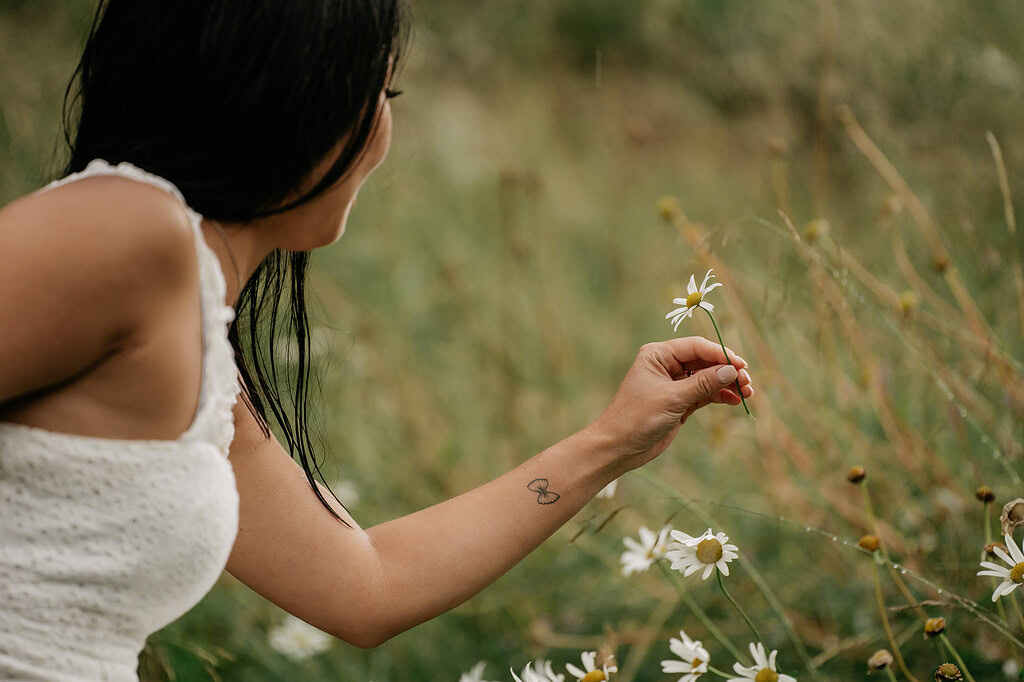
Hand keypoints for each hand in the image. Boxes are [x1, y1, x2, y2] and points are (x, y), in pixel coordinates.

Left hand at [584, 336, 752, 475]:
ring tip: (747, 393)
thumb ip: (702, 384)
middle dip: (727, 370)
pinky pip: (705, 393)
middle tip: (747, 382)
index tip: (741, 365)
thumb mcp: (672, 398)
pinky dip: (720, 396)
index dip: (721, 354)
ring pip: (707, 378)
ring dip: (727, 384)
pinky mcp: (680, 401)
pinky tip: (735, 400)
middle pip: (705, 361)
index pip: (696, 347)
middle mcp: (666, 365)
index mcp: (658, 355)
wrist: (619, 447)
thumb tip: (732, 371)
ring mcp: (674, 383)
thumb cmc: (637, 417)